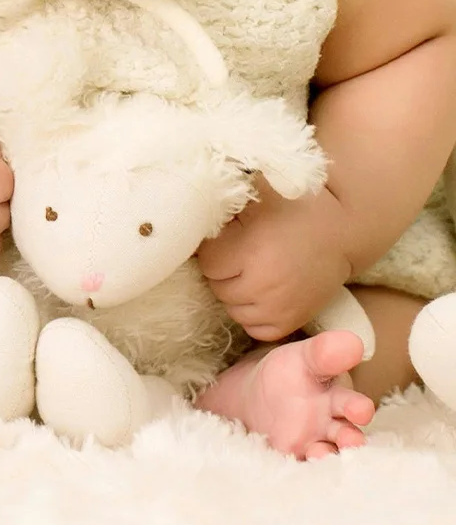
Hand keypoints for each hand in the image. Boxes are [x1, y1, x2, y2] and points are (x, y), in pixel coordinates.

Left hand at [196, 181, 352, 340]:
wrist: (339, 229)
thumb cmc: (291, 206)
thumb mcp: (253, 196)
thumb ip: (218, 203)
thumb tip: (185, 208)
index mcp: (250, 251)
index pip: (207, 263)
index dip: (213, 249)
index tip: (226, 239)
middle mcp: (264, 285)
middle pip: (218, 287)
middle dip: (222, 270)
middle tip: (239, 253)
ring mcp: (279, 308)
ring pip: (232, 309)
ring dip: (234, 292)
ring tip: (250, 270)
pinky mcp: (292, 322)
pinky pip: (253, 327)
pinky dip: (251, 313)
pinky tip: (260, 291)